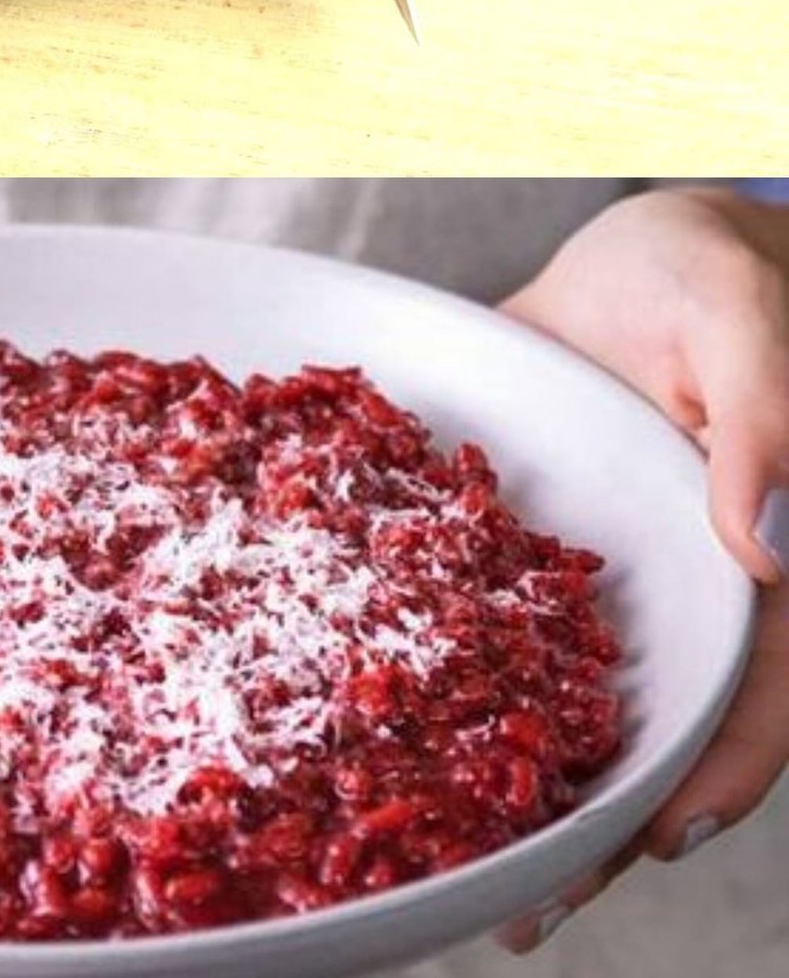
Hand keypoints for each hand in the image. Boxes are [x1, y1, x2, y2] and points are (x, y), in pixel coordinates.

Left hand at [498, 187, 788, 950]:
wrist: (633, 246)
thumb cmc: (711, 271)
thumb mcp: (743, 321)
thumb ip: (766, 423)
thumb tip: (767, 548)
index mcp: (758, 557)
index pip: (759, 690)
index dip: (718, 769)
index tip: (653, 838)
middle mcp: (681, 586)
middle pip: (657, 719)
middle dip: (600, 815)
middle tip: (513, 905)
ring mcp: (605, 570)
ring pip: (573, 689)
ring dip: (523, 771)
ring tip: (449, 858)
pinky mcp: (531, 539)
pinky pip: (498, 614)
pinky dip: (463, 674)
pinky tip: (399, 725)